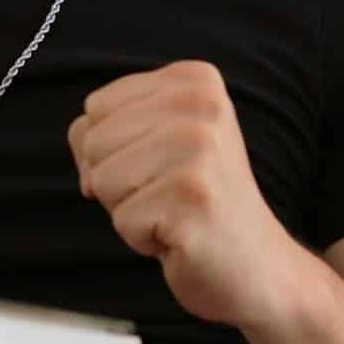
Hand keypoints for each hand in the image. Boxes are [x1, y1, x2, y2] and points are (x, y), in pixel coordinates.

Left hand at [67, 60, 311, 329]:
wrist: (257, 263)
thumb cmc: (191, 198)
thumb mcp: (152, 140)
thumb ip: (102, 129)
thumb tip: (86, 165)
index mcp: (193, 79)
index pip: (95, 107)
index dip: (113, 149)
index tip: (161, 163)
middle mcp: (201, 104)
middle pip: (93, 142)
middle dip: (117, 180)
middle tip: (169, 193)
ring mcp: (200, 151)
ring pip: (101, 180)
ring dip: (128, 210)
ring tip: (173, 211)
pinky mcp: (194, 199)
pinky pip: (123, 220)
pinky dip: (143, 238)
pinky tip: (182, 235)